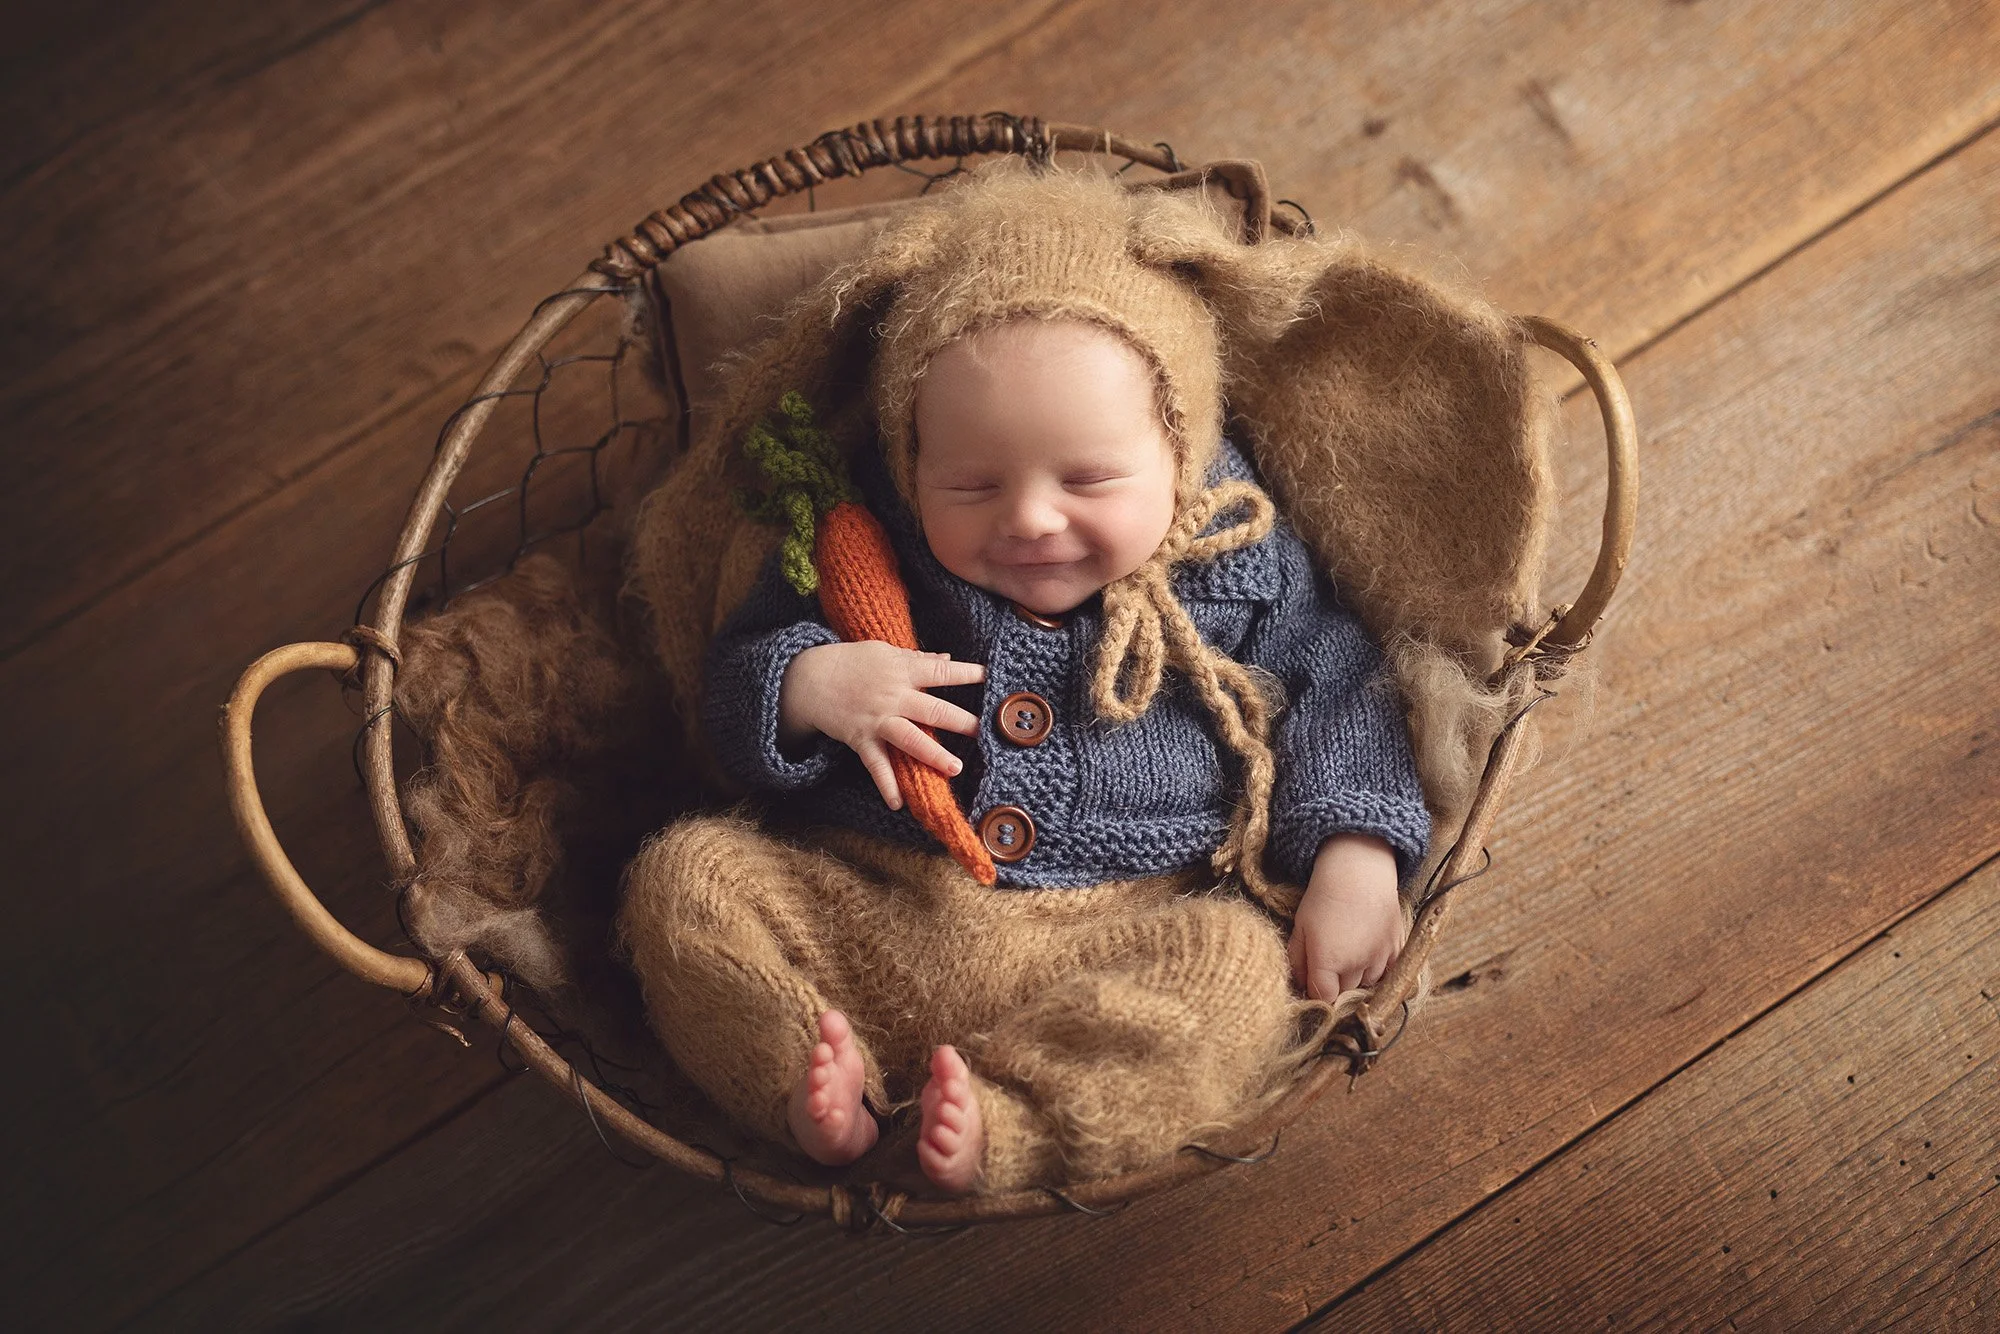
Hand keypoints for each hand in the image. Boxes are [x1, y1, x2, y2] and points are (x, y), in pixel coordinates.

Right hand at [778, 642, 985, 809]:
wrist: (809, 678)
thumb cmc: (851, 661)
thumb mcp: (885, 653)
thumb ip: (916, 659)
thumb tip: (946, 658)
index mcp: (902, 671)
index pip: (940, 671)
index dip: (965, 673)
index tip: (989, 677)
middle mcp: (893, 696)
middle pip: (932, 709)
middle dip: (960, 721)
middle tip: (984, 731)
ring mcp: (878, 720)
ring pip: (910, 739)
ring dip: (933, 754)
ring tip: (955, 768)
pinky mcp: (861, 739)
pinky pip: (876, 765)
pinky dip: (886, 785)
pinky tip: (898, 803)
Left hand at [1287, 833, 1406, 1000]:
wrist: (1359, 870)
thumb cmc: (1323, 896)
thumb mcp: (1300, 926)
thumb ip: (1297, 961)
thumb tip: (1300, 986)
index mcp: (1328, 960)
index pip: (1324, 998)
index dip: (1316, 995)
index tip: (1313, 984)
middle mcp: (1355, 964)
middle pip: (1345, 993)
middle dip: (1335, 985)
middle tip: (1329, 965)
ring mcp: (1379, 957)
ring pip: (1367, 985)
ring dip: (1357, 979)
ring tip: (1349, 954)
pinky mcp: (1397, 949)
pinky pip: (1390, 975)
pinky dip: (1379, 971)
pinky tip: (1368, 955)